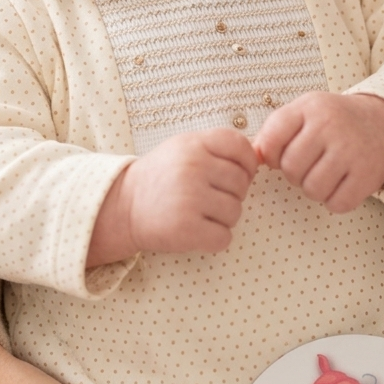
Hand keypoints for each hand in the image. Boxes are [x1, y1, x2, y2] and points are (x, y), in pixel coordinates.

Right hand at [88, 128, 257, 266]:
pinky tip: (195, 229)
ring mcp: (189, 198)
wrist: (123, 205)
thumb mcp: (184, 148)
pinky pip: (224, 237)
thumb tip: (259, 158)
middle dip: (231, 194)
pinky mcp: (186, 229)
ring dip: (222, 218)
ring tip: (197, 212)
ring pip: (235, 212)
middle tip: (206, 196)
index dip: (247, 163)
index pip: (241, 147)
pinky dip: (213, 239)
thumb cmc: (161, 177)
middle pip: (242, 183)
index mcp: (194, 144)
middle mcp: (192, 167)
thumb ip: (218, 148)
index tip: (235, 173)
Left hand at [253, 91, 383, 212]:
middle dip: (295, 174)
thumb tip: (251, 158)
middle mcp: (331, 124)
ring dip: (314, 189)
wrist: (381, 125)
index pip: (271, 141)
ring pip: (312, 189)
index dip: (271, 156)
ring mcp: (351, 149)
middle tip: (309, 165)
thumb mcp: (303, 114)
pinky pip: (337, 203)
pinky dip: (336, 201)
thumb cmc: (332, 123)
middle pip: (291, 169)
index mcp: (310, 107)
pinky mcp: (368, 174)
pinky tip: (342, 184)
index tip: (283, 155)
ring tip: (325, 174)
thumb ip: (274, 132)